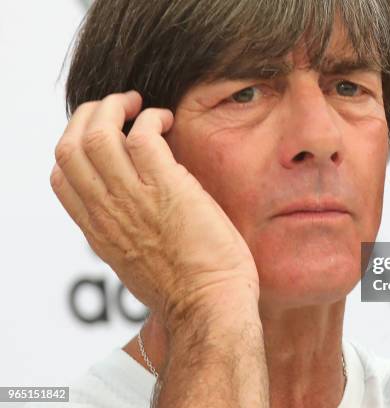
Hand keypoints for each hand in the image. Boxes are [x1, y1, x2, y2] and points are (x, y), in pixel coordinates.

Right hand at [50, 91, 257, 325]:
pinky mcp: (166, 187)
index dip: (74, 146)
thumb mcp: (136, 262)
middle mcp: (106, 212)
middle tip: (117, 107)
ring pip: (98, 133)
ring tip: (138, 103)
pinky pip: (143, 134)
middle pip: (69, 147)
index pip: (61, 177)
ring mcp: (133, 198)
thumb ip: (126, 230)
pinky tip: (167, 120)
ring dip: (115, 107)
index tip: (100, 135)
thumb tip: (135, 203)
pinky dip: (151, 117)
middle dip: (88, 115)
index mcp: (98, 230)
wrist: (209, 307)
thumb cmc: (185, 289)